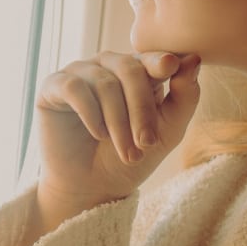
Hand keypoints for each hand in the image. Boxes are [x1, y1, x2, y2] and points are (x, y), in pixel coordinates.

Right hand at [31, 51, 201, 232]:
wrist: (94, 188)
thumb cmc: (132, 157)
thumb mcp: (168, 131)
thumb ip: (184, 96)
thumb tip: (192, 59)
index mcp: (137, 70)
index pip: (151, 57)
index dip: (161, 62)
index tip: (171, 67)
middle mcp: (107, 65)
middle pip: (129, 70)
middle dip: (141, 110)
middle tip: (147, 144)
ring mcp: (79, 73)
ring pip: (104, 83)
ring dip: (118, 122)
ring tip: (127, 153)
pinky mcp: (53, 87)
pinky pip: (74, 88)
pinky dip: (89, 113)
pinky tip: (97, 134)